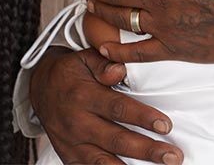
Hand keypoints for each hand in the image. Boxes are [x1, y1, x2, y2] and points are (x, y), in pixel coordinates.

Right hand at [29, 46, 182, 164]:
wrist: (40, 89)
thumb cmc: (71, 72)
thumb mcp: (84, 59)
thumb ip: (104, 64)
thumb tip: (121, 70)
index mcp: (84, 96)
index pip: (118, 109)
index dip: (143, 117)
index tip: (166, 125)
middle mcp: (78, 123)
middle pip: (116, 140)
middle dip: (147, 150)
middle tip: (173, 156)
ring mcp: (72, 144)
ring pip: (104, 162)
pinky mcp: (70, 157)